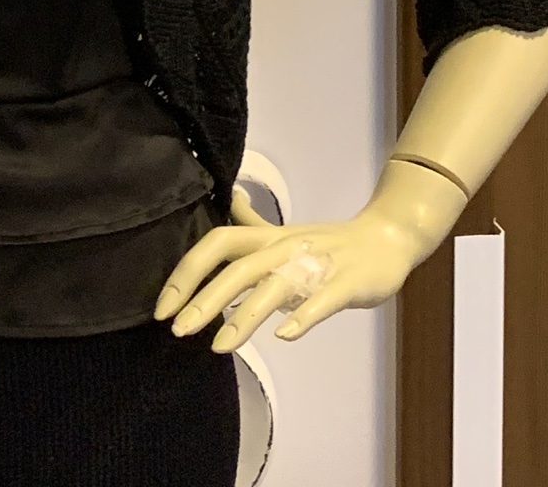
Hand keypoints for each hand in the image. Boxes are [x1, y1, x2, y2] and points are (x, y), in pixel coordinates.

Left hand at [153, 186, 431, 352]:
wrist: (384, 238)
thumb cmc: (326, 243)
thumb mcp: (281, 232)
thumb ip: (249, 225)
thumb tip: (226, 202)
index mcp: (266, 239)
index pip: (218, 244)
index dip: (188, 271)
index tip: (163, 307)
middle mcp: (284, 248)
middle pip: (239, 268)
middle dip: (205, 298)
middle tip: (177, 330)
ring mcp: (315, 264)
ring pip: (275, 287)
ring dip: (245, 316)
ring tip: (219, 345)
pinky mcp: (345, 282)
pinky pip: (323, 299)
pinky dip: (304, 316)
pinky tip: (285, 337)